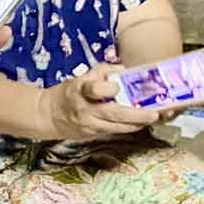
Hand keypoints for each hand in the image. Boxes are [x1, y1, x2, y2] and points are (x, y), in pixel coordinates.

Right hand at [45, 63, 161, 142]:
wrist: (48, 115)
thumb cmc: (68, 93)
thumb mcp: (81, 76)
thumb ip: (103, 71)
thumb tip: (125, 69)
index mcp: (81, 90)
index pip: (94, 89)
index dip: (107, 89)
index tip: (117, 87)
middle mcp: (85, 109)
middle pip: (113, 113)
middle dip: (136, 115)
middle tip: (154, 113)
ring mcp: (90, 124)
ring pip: (118, 127)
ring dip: (137, 124)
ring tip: (153, 118)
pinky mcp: (93, 134)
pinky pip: (115, 131)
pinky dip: (129, 127)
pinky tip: (140, 123)